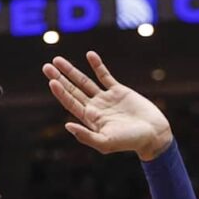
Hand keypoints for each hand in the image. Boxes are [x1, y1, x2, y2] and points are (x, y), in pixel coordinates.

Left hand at [42, 51, 172, 159]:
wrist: (153, 134)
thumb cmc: (129, 142)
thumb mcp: (106, 143)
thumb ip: (85, 136)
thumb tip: (66, 125)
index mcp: (90, 120)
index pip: (70, 103)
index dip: (60, 92)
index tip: (51, 81)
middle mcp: (95, 108)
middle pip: (73, 90)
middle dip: (59, 78)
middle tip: (46, 67)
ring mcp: (106, 98)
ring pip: (85, 81)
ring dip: (72, 71)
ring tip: (58, 60)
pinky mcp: (119, 91)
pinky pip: (105, 76)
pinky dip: (97, 66)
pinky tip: (89, 55)